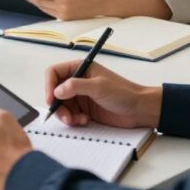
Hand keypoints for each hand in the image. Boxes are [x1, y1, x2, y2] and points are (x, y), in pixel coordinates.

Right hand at [45, 60, 161, 128]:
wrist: (139, 110)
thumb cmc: (124, 93)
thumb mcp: (99, 87)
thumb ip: (76, 86)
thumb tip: (57, 90)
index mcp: (80, 69)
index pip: (54, 73)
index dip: (49, 85)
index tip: (51, 99)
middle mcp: (78, 81)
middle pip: (55, 91)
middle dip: (57, 105)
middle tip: (65, 116)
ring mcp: (81, 96)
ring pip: (61, 105)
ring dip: (65, 115)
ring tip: (76, 120)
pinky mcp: (84, 109)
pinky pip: (70, 115)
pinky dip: (73, 120)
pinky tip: (84, 120)